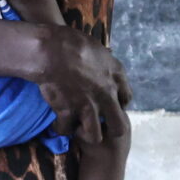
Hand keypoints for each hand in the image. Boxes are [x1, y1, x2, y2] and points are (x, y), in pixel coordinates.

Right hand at [29, 26, 129, 143]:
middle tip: (96, 122)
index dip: (117, 105)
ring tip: (76, 125)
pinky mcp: (68, 112)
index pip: (127, 99)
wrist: (52, 51)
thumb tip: (103, 60)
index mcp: (116, 76)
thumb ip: (104, 62)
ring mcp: (89, 106)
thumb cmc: (72, 42)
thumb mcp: (98, 49)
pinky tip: (57, 123)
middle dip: (108, 128)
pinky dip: (60, 128)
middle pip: (118, 126)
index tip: (107, 104)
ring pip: (94, 136)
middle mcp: (107, 95)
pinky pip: (65, 129)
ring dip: (85, 133)